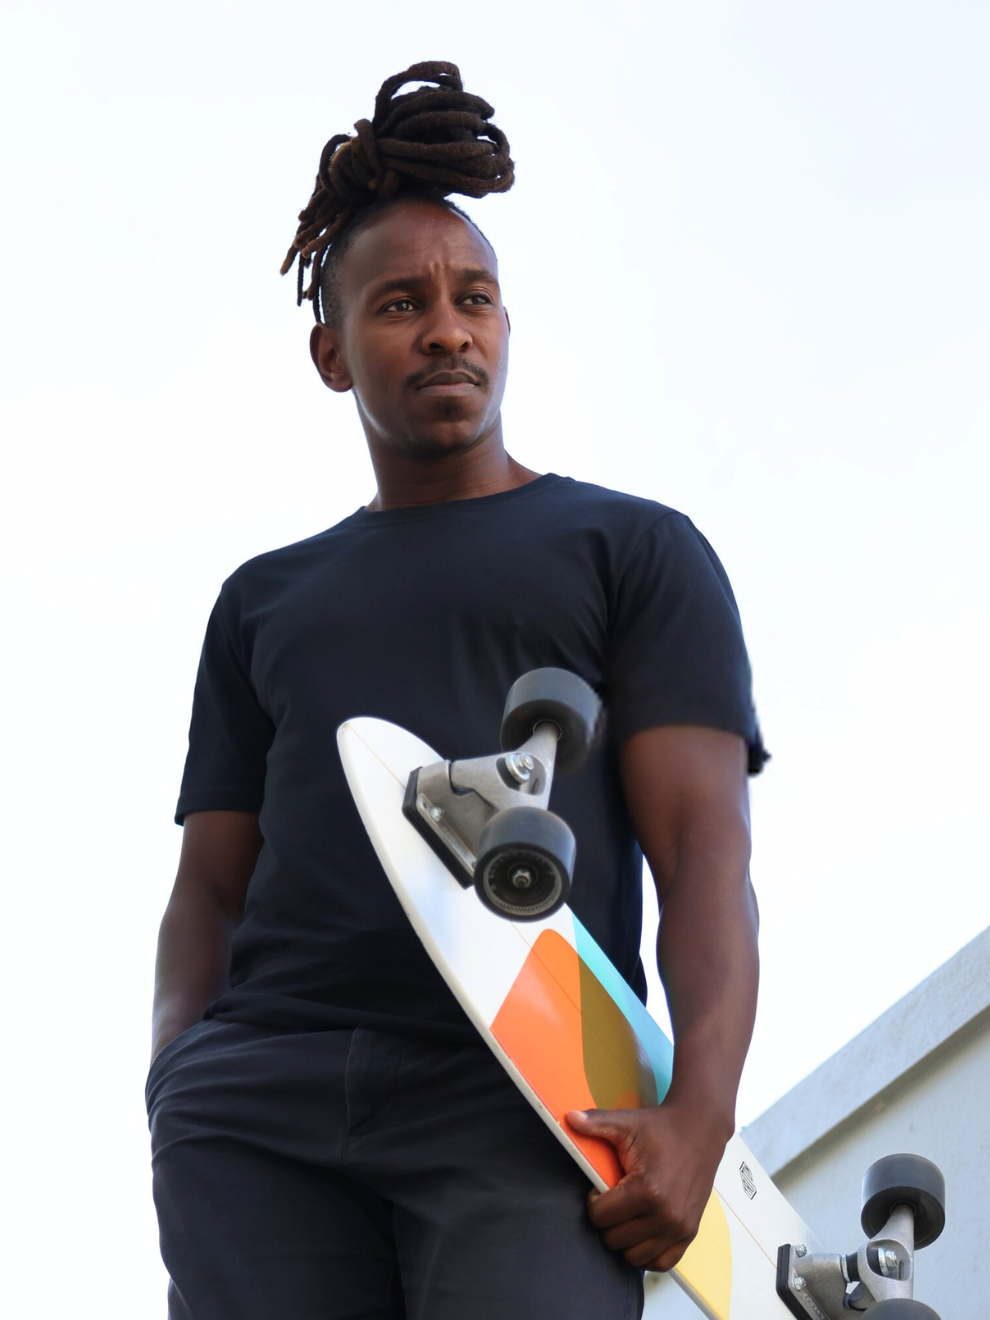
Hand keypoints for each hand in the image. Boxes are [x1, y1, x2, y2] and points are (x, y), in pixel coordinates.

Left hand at [566, 1102, 728, 1271]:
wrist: (700, 1130)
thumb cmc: (662, 1128)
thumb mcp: (627, 1123)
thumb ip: (597, 1123)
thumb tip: (569, 1118)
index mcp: (647, 1190)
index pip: (600, 1217)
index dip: (593, 1201)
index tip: (600, 1188)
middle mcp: (665, 1215)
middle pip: (614, 1239)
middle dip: (606, 1220)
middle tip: (612, 1200)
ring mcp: (679, 1228)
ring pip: (634, 1256)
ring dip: (624, 1239)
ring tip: (625, 1215)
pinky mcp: (690, 1233)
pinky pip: (662, 1263)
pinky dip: (647, 1255)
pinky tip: (640, 1233)